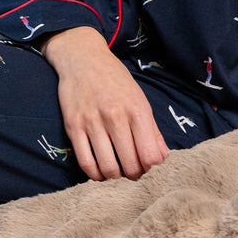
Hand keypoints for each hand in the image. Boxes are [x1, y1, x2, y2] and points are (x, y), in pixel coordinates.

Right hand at [40, 26, 170, 180]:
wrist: (83, 59)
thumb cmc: (115, 80)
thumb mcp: (140, 100)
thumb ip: (153, 131)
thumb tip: (163, 159)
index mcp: (137, 111)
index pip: (150, 157)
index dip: (152, 171)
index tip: (150, 172)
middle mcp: (115, 117)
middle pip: (130, 166)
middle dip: (134, 177)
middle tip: (133, 175)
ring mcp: (92, 122)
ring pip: (108, 167)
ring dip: (115, 178)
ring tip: (118, 175)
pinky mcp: (73, 126)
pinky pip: (85, 162)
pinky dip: (95, 175)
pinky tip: (100, 172)